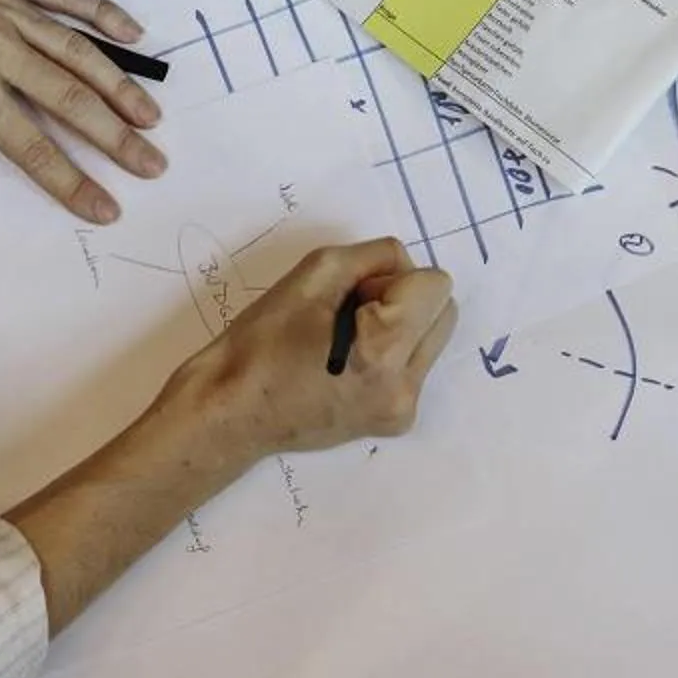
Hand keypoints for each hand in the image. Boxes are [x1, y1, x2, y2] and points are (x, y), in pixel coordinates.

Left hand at [0, 0, 164, 226]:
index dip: (73, 182)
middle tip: (152, 162)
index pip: (32, 146)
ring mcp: (6, 6)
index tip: (105, 207)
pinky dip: (100, 11)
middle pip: (71, 99)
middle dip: (116, 137)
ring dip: (119, 84)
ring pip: (78, 49)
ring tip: (149, 114)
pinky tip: (130, 31)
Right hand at [157, 239, 457, 463]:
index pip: (435, 285)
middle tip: (350, 314)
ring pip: (434, 336)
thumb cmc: (262, 343)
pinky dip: (394, 352)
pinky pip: (416, 365)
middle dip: (405, 299)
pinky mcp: (396, 421)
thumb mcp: (314, 273)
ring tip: (348, 339)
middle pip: (444, 310)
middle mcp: (403, 387)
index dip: (391, 279)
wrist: (232, 413)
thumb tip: (406, 266)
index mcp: (383, 351)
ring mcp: (402, 410)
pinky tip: (349, 362)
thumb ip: (374, 257)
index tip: (351, 297)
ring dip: (402, 324)